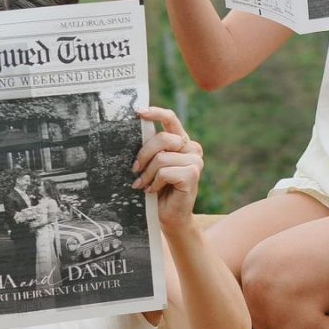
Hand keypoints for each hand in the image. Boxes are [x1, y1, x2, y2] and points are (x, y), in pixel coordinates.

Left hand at [134, 106, 203, 226]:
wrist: (169, 216)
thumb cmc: (158, 189)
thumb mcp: (152, 164)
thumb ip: (150, 149)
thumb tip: (132, 131)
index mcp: (181, 141)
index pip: (170, 119)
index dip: (155, 113)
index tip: (138, 112)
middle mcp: (192, 148)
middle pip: (162, 139)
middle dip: (143, 155)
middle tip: (134, 170)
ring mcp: (195, 161)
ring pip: (161, 158)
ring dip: (147, 174)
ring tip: (143, 185)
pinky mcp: (193, 174)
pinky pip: (165, 172)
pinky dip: (155, 183)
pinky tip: (154, 190)